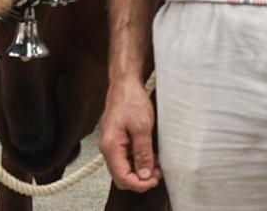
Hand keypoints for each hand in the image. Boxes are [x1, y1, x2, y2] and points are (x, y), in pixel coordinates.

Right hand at [99, 77, 161, 191]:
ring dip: (141, 170)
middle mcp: (108, 148)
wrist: (125, 83)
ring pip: (125, 168)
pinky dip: (139, 160)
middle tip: (158, 174)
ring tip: (157, 164)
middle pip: (122, 176)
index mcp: (111, 147)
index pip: (122, 178)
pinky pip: (127, 158)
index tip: (154, 180)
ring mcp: (113, 144)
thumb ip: (143, 153)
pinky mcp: (118, 140)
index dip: (140, 184)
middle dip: (141, 179)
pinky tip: (151, 155)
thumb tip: (145, 175)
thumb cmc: (131, 100)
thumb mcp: (142, 127)